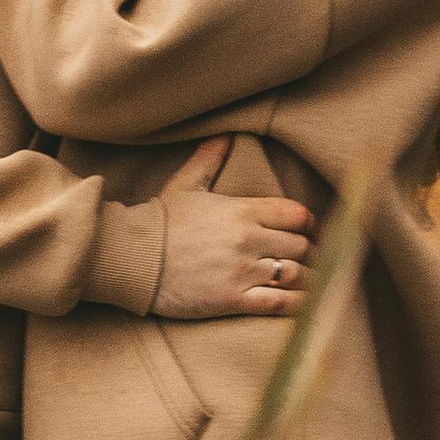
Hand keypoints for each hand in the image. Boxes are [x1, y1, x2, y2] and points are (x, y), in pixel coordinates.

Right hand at [150, 138, 315, 319]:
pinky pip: (279, 303)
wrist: (130, 258)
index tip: (304, 231)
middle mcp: (247, 239)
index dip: (307, 224)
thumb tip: (225, 136)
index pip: (297, 214)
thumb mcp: (185, 185)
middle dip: (307, 252)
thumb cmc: (158, 222)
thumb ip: (209, 159)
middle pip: (301, 245)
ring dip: (307, 279)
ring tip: (309, 282)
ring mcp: (241, 270)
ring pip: (296, 274)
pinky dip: (297, 304)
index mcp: (241, 210)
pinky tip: (303, 304)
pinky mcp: (232, 300)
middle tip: (306, 259)